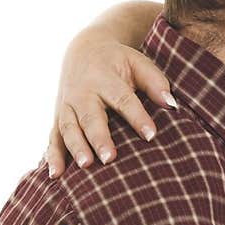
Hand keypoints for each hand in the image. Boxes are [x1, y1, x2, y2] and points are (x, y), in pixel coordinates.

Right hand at [46, 28, 174, 176]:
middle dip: (99, 137)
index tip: (151, 135)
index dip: (137, 117)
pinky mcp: (58, 117)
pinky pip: (53, 138)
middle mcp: (82, 93)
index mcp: (105, 78)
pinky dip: (53, 156)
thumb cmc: (118, 62)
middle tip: (110, 158)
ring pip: (68, 128)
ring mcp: (67, 106)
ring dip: (76, 148)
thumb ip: (155, 82)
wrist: (84, 50)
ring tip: (86, 165)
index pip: (123, 99)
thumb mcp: (137, 63)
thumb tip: (171, 104)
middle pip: (90, 117)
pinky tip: (56, 174)